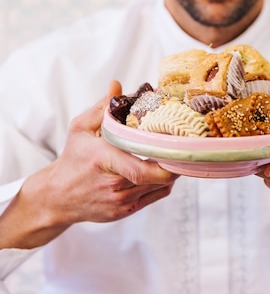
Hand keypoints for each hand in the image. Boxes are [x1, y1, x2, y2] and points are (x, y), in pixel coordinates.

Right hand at [1, 81, 177, 248]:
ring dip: (171, 171)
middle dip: (174, 163)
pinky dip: (163, 184)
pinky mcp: (124, 212)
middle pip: (155, 177)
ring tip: (177, 153)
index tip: (176, 145)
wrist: (58, 196)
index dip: (164, 161)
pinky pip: (154, 197)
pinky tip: (164, 169)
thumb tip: (117, 85)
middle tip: (184, 146)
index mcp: (103, 160)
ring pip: (158, 187)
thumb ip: (101, 108)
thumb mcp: (81, 128)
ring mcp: (120, 202)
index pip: (139, 169)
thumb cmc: (73, 159)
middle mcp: (113, 184)